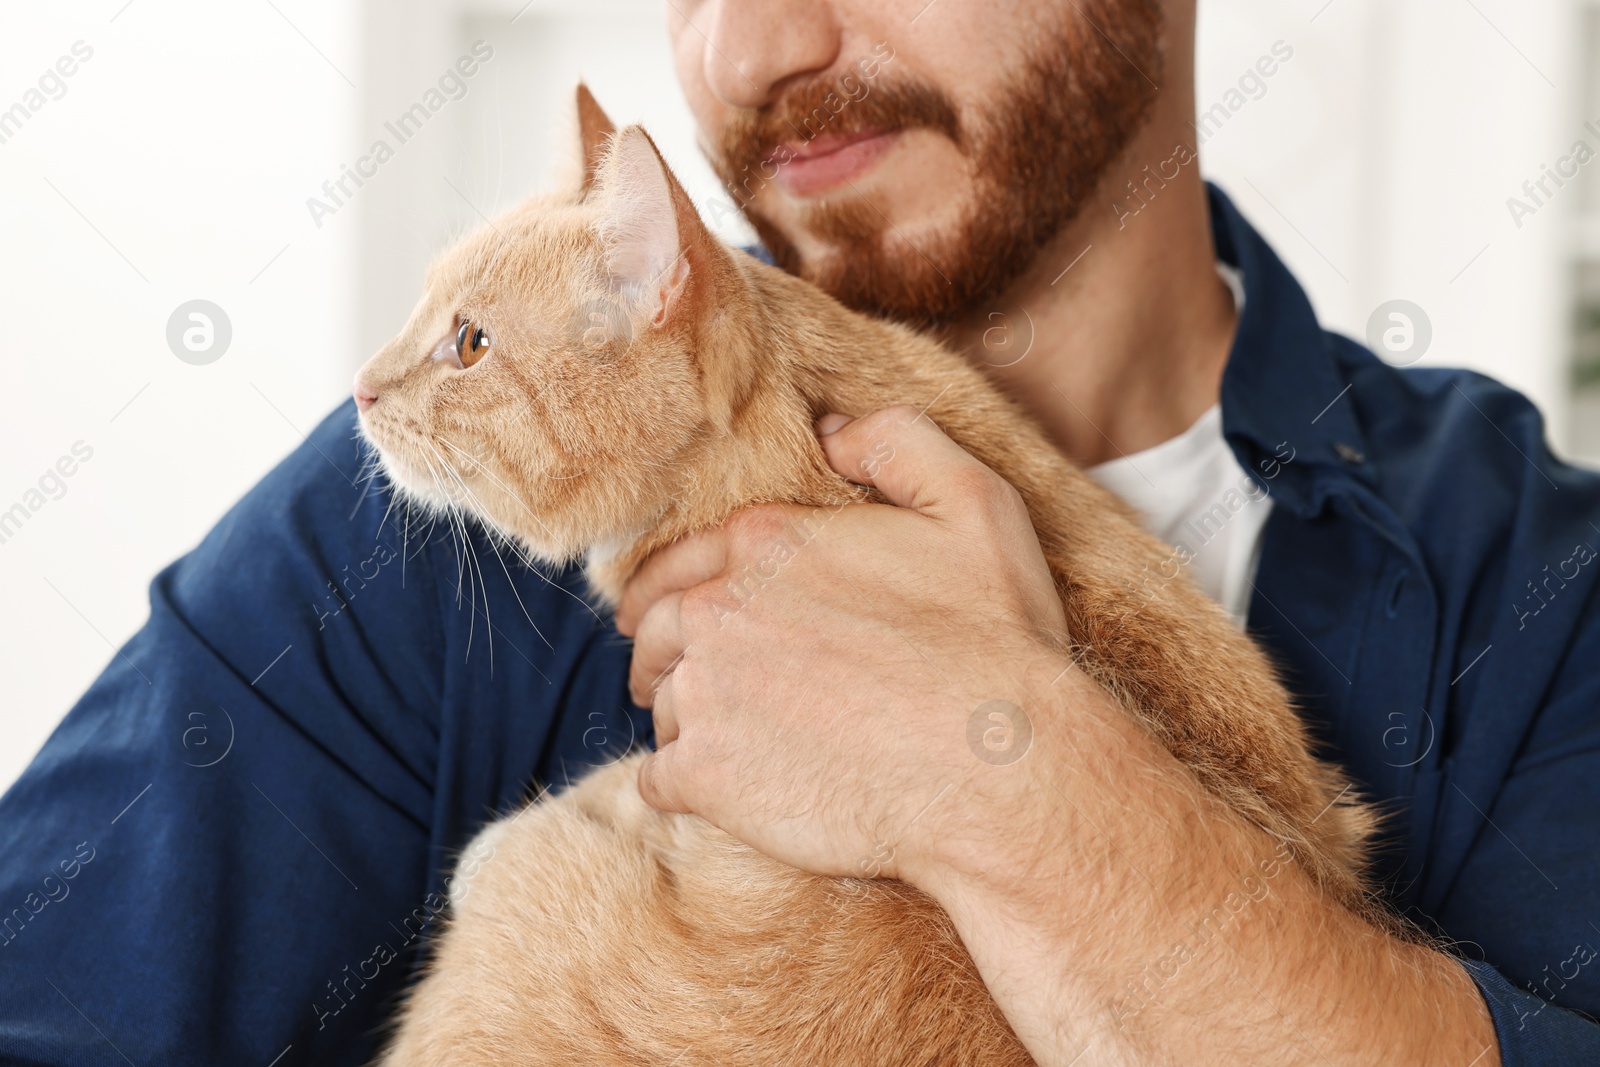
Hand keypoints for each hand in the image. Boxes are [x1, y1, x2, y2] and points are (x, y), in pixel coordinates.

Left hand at [616, 405, 1071, 884]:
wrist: (999, 770)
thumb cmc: (994, 640)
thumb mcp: (974, 503)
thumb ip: (896, 445)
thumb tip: (829, 432)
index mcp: (766, 542)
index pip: (680, 560)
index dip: (670, 587)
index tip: (663, 613)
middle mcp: (719, 610)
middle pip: (657, 632)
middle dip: (664, 654)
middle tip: (681, 682)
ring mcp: (706, 695)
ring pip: (662, 705)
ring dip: (685, 721)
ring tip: (731, 742)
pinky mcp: (704, 777)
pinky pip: (659, 781)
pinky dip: (681, 786)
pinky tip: (721, 793)